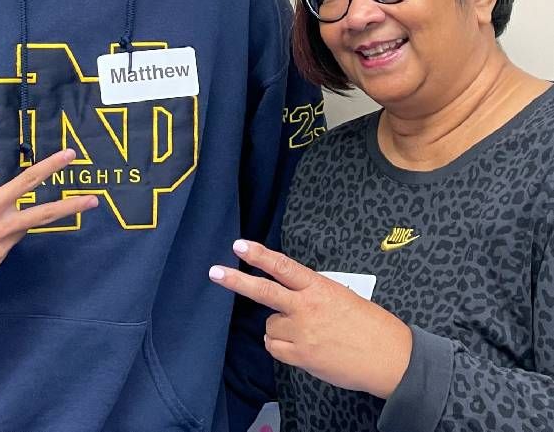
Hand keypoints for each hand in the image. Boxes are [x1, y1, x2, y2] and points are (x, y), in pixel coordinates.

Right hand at [0, 149, 97, 273]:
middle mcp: (2, 227)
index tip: (69, 156)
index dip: (50, 166)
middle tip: (94, 200)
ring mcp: (0, 247)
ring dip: (8, 221)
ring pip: (17, 227)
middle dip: (71, 207)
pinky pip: (2, 243)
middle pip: (44, 214)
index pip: (27, 181)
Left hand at [209, 240, 411, 397]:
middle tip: (215, 272)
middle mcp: (306, 308)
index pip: (283, 266)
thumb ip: (312, 293)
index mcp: (318, 287)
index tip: (240, 246)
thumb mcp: (341, 296)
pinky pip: (275, 348)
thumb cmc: (368, 323)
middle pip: (264, 292)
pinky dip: (281, 345)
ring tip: (303, 331)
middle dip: (237, 282)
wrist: (387, 357)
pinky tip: (299, 345)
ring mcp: (302, 334)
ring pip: (269, 326)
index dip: (259, 255)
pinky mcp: (301, 357)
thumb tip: (291, 294)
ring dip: (279, 327)